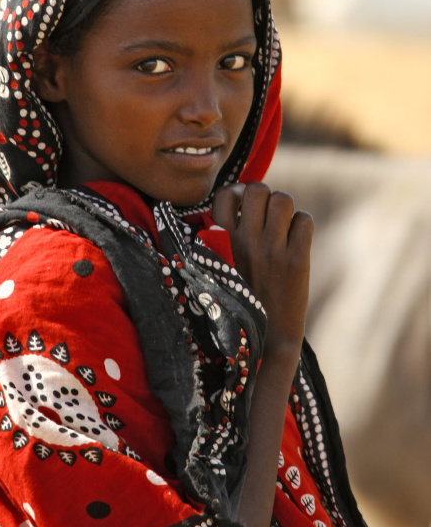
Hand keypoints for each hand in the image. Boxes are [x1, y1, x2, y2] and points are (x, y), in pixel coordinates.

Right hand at [212, 182, 313, 359]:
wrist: (267, 338)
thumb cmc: (244, 298)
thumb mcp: (224, 266)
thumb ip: (228, 236)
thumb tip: (242, 197)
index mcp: (223, 243)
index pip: (225, 195)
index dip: (237, 194)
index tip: (244, 207)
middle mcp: (245, 242)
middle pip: (257, 189)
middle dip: (265, 197)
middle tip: (269, 216)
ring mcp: (272, 250)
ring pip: (283, 199)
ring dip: (286, 208)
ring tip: (284, 226)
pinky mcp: (297, 260)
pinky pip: (304, 220)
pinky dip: (303, 225)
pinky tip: (298, 240)